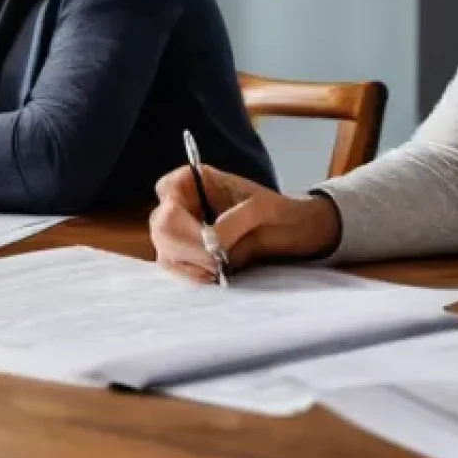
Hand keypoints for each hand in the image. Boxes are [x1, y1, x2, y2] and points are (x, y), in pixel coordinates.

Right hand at [150, 165, 341, 282]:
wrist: (295, 231)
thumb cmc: (278, 211)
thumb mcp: (261, 209)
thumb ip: (234, 222)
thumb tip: (211, 243)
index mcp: (192, 180)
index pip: (168, 197)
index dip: (184, 225)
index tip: (212, 242)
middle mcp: (180, 203)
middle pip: (162, 229)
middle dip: (190, 250)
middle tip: (219, 260)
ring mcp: (181, 231)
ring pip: (166, 253)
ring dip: (193, 266)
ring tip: (222, 266)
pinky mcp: (187, 256)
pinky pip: (176, 270)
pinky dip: (193, 276)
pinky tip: (215, 276)